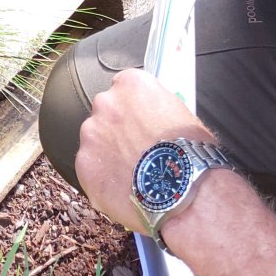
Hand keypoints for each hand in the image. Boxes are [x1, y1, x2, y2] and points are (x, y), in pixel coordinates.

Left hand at [75, 68, 212, 233]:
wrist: (183, 191)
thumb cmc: (191, 154)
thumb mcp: (180, 114)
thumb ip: (156, 108)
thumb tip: (152, 119)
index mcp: (131, 84)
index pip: (124, 90)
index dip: (133, 111)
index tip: (140, 126)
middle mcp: (106, 102)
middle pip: (106, 114)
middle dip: (117, 131)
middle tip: (136, 153)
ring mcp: (92, 133)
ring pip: (95, 142)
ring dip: (108, 155)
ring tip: (132, 177)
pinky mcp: (85, 164)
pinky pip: (90, 170)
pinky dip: (103, 180)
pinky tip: (123, 191)